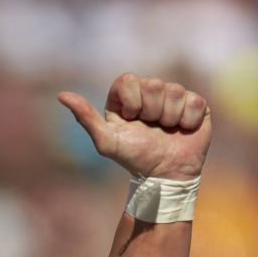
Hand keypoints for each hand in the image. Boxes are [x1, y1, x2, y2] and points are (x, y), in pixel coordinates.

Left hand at [59, 73, 209, 181]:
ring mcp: (174, 97)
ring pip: (175, 91)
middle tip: (152, 129)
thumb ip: (86, 117)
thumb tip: (61, 95)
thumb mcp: (106, 141)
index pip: (128, 80)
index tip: (132, 120)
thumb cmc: (134, 159)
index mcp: (127, 96)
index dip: (132, 101)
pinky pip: (194, 101)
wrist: (165, 177)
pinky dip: (188, 121)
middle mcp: (150, 92)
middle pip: (154, 84)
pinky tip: (182, 131)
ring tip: (167, 131)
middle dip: (152, 112)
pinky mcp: (196, 105)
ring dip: (170, 118)